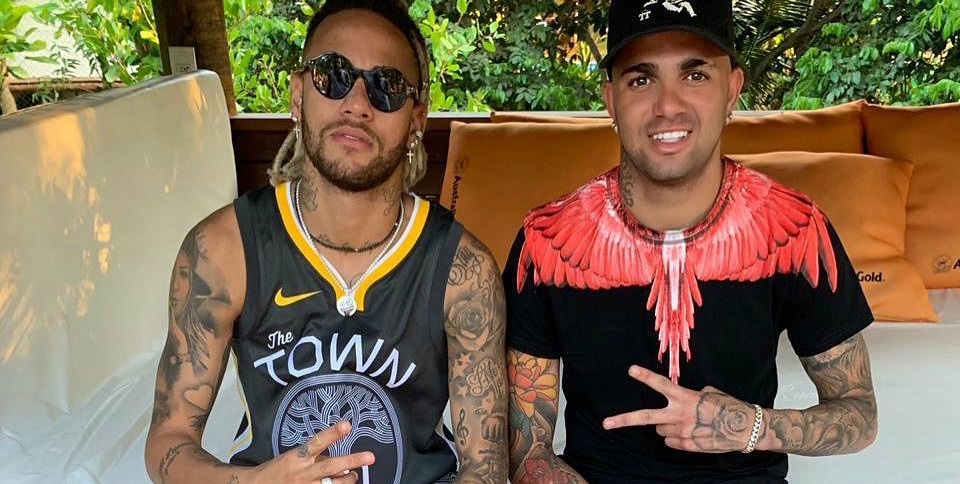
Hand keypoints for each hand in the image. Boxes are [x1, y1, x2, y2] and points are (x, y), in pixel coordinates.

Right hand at [250, 421, 374, 483]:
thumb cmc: (277, 470)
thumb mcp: (293, 457)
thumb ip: (314, 456)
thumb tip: (337, 458)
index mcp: (298, 457)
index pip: (318, 442)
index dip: (333, 434)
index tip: (347, 425)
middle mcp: (303, 473)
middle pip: (331, 466)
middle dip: (352, 461)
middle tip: (370, 457)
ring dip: (348, 480)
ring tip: (355, 475)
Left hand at [602, 365, 757, 452]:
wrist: (744, 428)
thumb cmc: (729, 407)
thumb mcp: (710, 394)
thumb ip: (691, 396)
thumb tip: (684, 400)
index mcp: (686, 398)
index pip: (661, 385)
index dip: (644, 376)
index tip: (630, 370)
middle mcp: (680, 415)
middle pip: (645, 417)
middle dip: (623, 420)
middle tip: (606, 423)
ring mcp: (682, 432)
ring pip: (659, 430)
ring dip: (665, 426)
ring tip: (685, 422)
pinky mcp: (687, 446)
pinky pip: (671, 441)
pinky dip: (675, 437)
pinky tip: (691, 432)